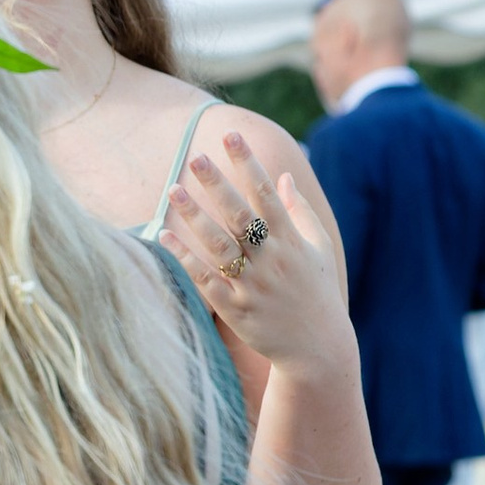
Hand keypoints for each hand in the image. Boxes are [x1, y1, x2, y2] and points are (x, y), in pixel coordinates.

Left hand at [160, 134, 349, 373]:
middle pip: (240, 215)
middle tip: (195, 157)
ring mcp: (252, 285)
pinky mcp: (235, 308)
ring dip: (195, 216)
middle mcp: (271, 260)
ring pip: (219, 244)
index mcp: (291, 241)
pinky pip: (205, 278)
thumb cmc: (317, 293)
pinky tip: (166, 235)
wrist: (318, 348)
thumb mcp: (317, 250)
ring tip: (173, 189)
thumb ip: (300, 212)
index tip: (232, 136)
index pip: (267, 193)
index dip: (249, 163)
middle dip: (218, 184)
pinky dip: (186, 257)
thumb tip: (283, 177)